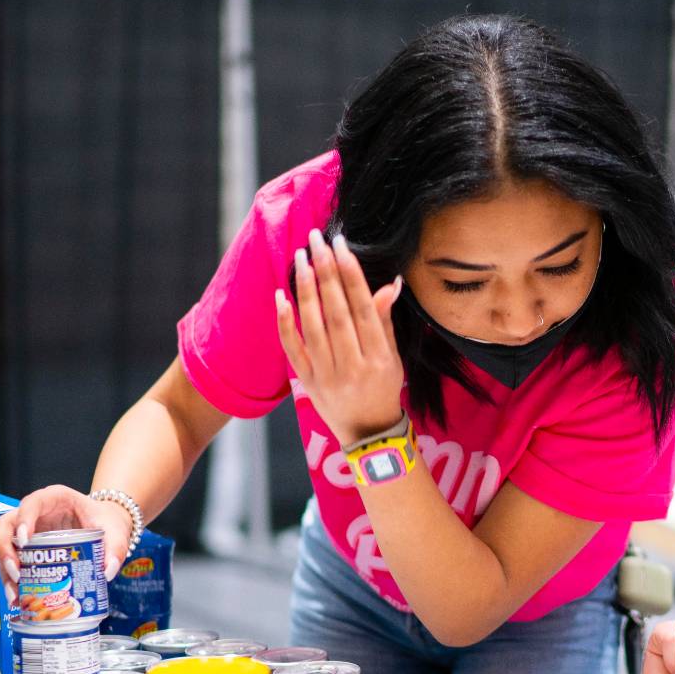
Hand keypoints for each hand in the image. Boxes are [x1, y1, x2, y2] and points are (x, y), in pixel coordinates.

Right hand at [0, 485, 134, 601]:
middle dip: (5, 550)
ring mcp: (28, 530)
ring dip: (6, 571)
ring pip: (5, 546)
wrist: (105, 526)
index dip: (23, 520)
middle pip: (6, 525)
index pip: (31, 503)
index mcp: (54, 498)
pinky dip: (13, 579)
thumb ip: (116, 547)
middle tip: (16, 573)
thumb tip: (107, 571)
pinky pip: (13, 561)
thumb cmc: (106, 521)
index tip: (25, 540)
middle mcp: (35, 513)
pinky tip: (19, 597)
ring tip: (15, 593)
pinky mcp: (27, 547)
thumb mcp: (115, 530)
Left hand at [276, 228, 406, 444]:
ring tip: (302, 258)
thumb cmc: (383, 388)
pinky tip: (280, 297)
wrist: (367, 434)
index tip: (341, 245)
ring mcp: (328, 376)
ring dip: (306, 290)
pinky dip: (285, 323)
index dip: (351, 275)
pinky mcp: (308, 382)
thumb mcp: (393, 358)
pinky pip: (293, 349)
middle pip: (337, 312)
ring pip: (314, 327)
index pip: (362, 308)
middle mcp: (353, 366)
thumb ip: (385, 322)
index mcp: (379, 358)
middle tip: (317, 240)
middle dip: (326, 272)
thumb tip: (390, 283)